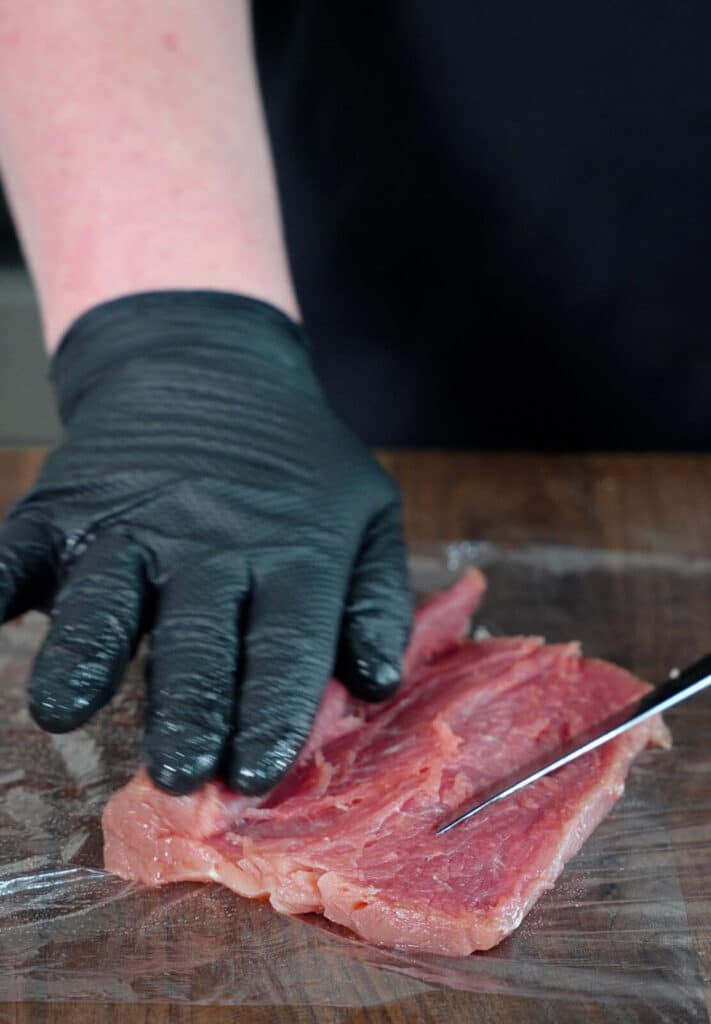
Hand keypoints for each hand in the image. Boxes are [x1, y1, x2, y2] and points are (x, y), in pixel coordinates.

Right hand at [0, 291, 410, 795]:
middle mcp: (209, 542)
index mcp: (292, 552)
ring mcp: (130, 521)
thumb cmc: (294, 464)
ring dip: (84, 651)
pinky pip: (16, 550)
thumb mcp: (366, 515)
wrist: (208, 365)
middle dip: (188, 705)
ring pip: (105, 595)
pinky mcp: (64, 505)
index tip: (257, 773)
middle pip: (197, 635)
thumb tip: (377, 683)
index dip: (272, 710)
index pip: (287, 643)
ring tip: (63, 708)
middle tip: (179, 770)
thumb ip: (375, 601)